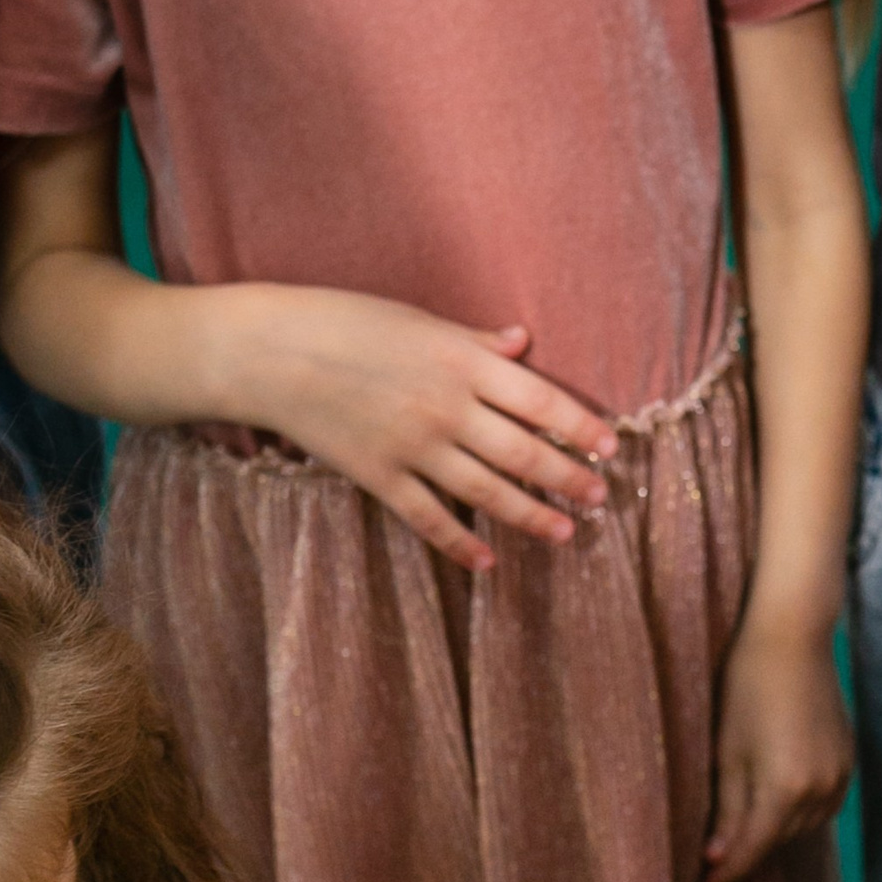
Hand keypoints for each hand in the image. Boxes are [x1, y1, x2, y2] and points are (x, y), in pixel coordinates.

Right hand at [227, 289, 616, 570]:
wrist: (270, 353)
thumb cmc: (345, 322)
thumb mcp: (418, 321)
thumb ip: (474, 342)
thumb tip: (522, 342)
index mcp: (462, 363)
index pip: (541, 400)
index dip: (580, 426)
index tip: (612, 447)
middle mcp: (447, 409)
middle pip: (523, 453)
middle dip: (568, 478)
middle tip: (600, 498)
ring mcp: (413, 447)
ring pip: (486, 491)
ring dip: (530, 515)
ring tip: (563, 532)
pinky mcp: (378, 476)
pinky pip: (429, 517)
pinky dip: (460, 543)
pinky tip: (487, 560)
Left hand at [705, 611, 852, 881]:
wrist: (792, 639)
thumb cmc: (747, 688)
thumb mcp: (727, 753)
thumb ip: (728, 811)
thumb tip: (718, 858)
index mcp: (785, 789)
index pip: (754, 849)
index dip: (728, 871)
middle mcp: (820, 790)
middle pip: (779, 841)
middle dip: (749, 852)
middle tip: (718, 860)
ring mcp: (840, 776)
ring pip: (804, 826)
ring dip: (775, 834)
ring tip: (745, 835)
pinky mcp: (848, 760)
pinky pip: (823, 805)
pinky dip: (799, 813)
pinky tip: (778, 805)